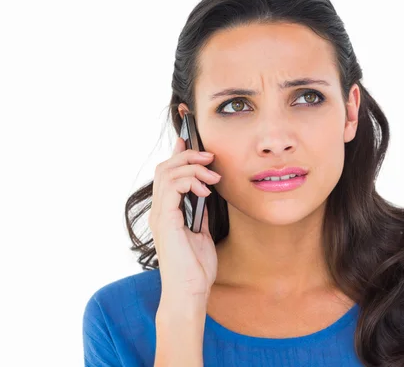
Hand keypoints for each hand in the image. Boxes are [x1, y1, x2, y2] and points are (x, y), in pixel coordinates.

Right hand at [149, 137, 219, 302]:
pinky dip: (189, 182)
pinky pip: (172, 188)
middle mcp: (159, 211)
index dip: (178, 155)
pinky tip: (205, 190)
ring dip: (192, 167)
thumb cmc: (195, 269)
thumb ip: (199, 213)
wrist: (190, 292)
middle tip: (210, 157)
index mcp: (167, 213)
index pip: (168, 175)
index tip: (190, 141)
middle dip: (188, 156)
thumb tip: (204, 194)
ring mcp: (160, 215)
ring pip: (167, 173)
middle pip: (166, 168)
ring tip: (212, 174)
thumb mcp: (201, 233)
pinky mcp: (165, 220)